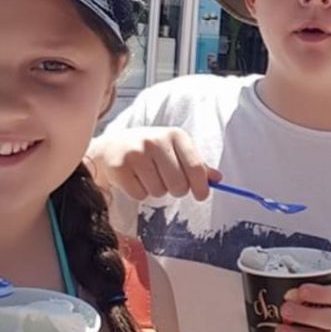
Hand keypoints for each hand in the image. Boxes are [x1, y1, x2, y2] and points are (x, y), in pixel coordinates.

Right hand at [87, 126, 220, 201]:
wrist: (113, 147)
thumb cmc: (151, 151)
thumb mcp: (175, 150)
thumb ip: (196, 164)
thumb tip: (217, 179)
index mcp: (175, 135)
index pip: (195, 167)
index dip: (201, 186)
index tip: (201, 196)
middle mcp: (156, 140)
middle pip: (178, 184)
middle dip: (177, 190)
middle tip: (169, 183)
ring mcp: (136, 152)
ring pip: (159, 192)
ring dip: (157, 191)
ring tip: (148, 176)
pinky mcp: (120, 167)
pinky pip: (140, 195)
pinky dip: (139, 193)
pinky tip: (135, 178)